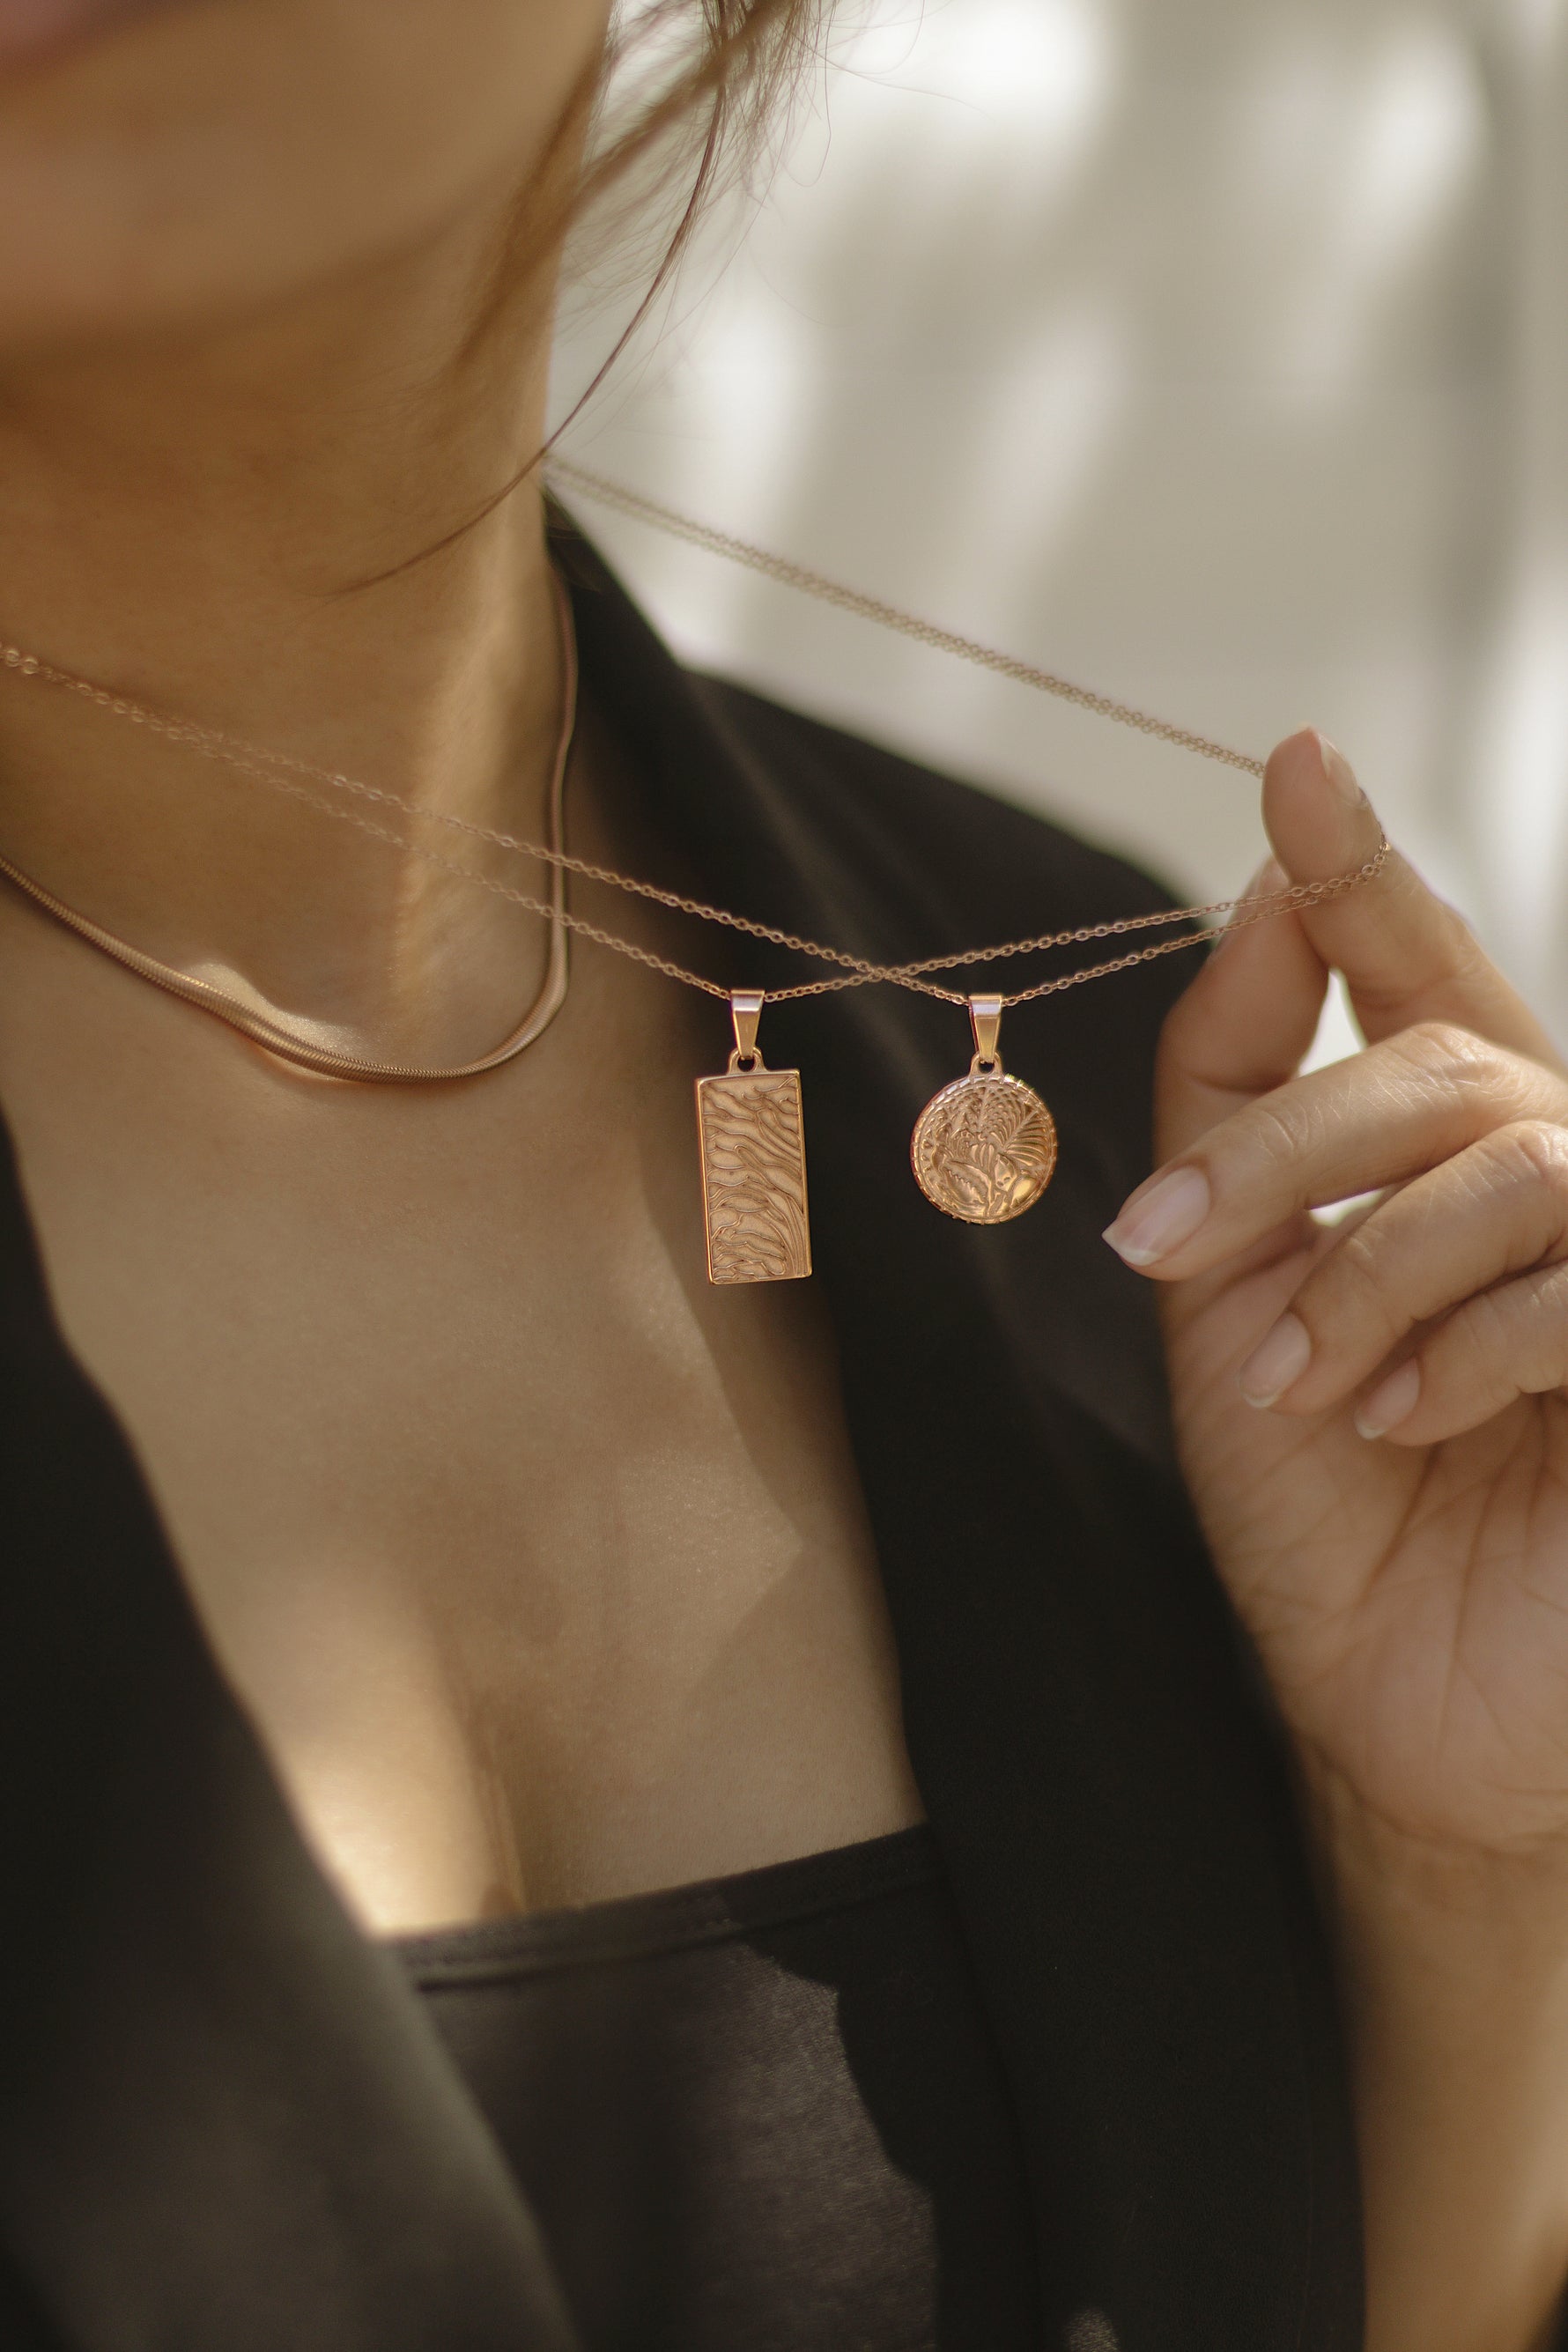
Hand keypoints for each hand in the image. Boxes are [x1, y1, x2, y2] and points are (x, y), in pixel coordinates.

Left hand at [1106, 731, 1567, 1855]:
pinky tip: (1399, 1420)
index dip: (1356, 864)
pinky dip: (1460, 1345)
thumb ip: (1237, 1095)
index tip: (1292, 757)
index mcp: (1446, 1143)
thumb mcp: (1227, 1280)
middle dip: (1282, 1148)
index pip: (1414, 965)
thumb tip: (1257, 894)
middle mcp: (1551, 1169)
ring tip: (1298, 1387)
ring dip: (1364, 1275)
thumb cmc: (1310, 1495)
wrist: (1391, 1695)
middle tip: (1158, 1247)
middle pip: (1437, 1059)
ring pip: (1509, 1159)